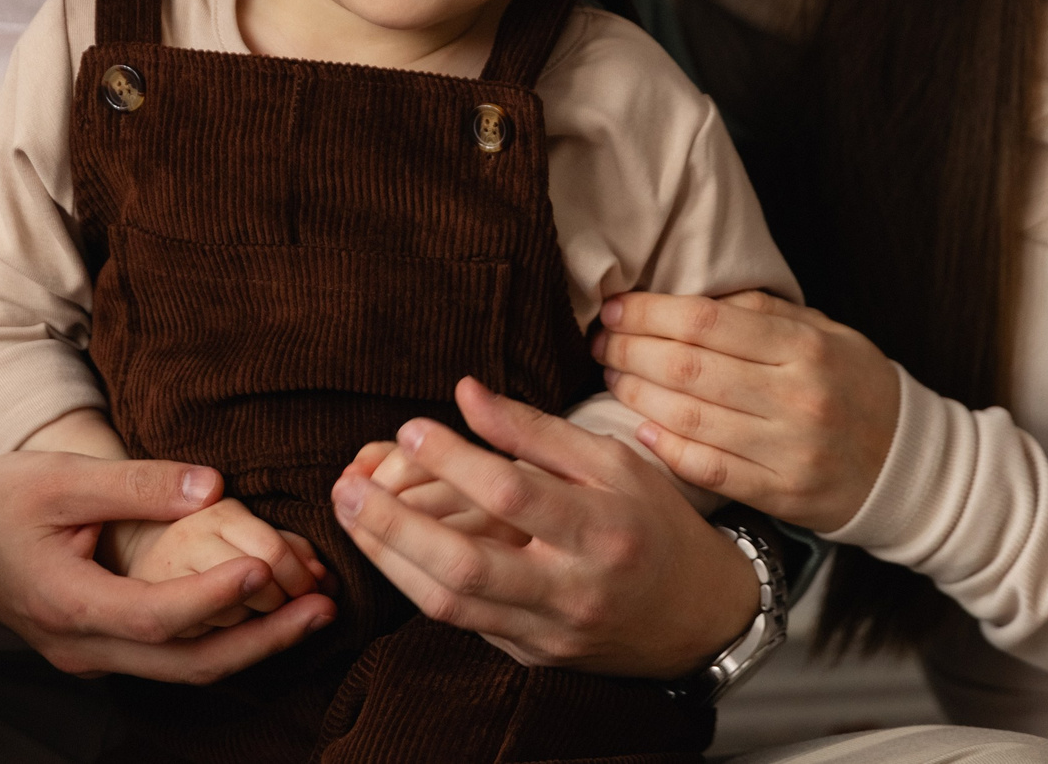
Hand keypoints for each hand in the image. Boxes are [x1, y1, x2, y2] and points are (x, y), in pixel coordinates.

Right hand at [0, 450, 334, 678]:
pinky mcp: (100, 648)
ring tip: (312, 613)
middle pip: (185, 664)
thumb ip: (139, 485)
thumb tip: (216, 488)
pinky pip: (169, 656)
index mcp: (69, 604)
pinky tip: (262, 611)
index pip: (157, 617)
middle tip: (323, 609)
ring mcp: (91, 656)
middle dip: (261, 642)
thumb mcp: (60, 477)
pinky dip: (220, 639)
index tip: (267, 570)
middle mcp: (83, 646)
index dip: (216, 599)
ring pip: (182, 668)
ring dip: (249, 645)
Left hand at [330, 378, 758, 676]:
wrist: (700, 617)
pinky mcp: (531, 656)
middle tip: (347, 484)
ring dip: (389, 559)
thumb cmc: (655, 524)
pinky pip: (462, 623)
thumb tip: (465, 392)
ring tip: (350, 515)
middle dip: (394, 524)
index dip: (453, 458)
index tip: (410, 426)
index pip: (512, 493)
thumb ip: (535, 430)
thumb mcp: (613, 462)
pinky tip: (387, 550)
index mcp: (603, 528)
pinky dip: (417, 584)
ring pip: (450, 604)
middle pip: (465, 563)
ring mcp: (549, 631)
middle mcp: (574, 588)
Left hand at [592, 289, 899, 533]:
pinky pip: (708, 468)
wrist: (906, 463)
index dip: (649, 313)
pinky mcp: (780, 493)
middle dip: (631, 351)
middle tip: (601, 343)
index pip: (707, 321)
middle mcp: (797, 396)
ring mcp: (788, 449)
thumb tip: (691, 297)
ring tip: (611, 378)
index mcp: (805, 346)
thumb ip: (764, 312)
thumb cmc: (854, 385)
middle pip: (689, 368)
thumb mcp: (825, 333)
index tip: (615, 309)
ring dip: (637, 396)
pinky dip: (667, 447)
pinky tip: (641, 428)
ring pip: (690, 418)